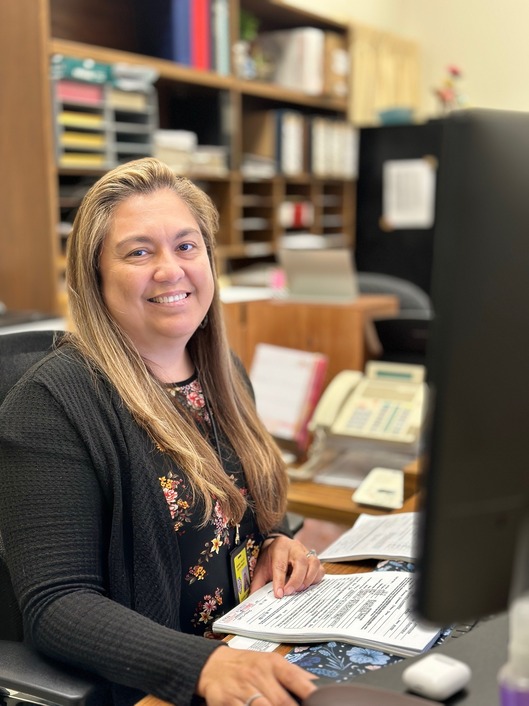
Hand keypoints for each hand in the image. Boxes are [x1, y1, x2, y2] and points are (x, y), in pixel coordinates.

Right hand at [196, 645, 316, 705]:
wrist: (213, 665)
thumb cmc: (248, 665)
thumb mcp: (271, 663)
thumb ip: (294, 676)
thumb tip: (319, 685)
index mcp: (273, 664)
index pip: (296, 679)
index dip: (310, 693)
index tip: (321, 702)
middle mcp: (258, 675)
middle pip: (282, 701)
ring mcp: (241, 689)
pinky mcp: (225, 702)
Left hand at [251, 535, 324, 598]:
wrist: (277, 547)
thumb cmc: (270, 558)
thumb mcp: (261, 569)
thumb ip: (257, 584)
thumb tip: (252, 601)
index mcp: (280, 547)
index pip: (280, 564)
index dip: (280, 580)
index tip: (278, 594)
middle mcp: (295, 547)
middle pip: (301, 562)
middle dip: (296, 580)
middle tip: (290, 593)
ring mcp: (306, 552)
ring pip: (313, 563)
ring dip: (308, 579)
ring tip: (300, 590)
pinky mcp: (314, 559)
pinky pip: (320, 568)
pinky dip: (316, 579)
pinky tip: (308, 586)